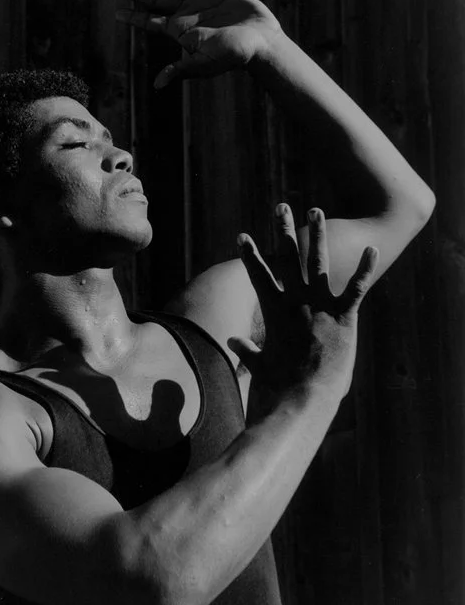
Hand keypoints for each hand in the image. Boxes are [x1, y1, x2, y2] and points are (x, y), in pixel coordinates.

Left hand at [116, 0, 280, 87]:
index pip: (151, 23)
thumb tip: (157, 85)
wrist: (259, 44)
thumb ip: (179, 70)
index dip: (133, 17)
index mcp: (181, 30)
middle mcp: (189, 13)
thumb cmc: (231, 57)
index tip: (117, 12)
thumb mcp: (202, 64)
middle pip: (158, 2)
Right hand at [229, 205, 377, 421]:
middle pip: (288, 258)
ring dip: (317, 234)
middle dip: (284, 231)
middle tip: (281, 208)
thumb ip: (246, 350)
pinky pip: (356, 287)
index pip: (258, 276)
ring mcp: (319, 305)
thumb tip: (232, 343)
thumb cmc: (278, 384)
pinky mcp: (343, 316)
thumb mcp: (260, 364)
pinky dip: (365, 268)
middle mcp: (295, 301)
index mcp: (275, 311)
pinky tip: (372, 249)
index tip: (243, 237)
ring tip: (316, 210)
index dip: (250, 255)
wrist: (302, 396)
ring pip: (318, 262)